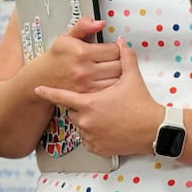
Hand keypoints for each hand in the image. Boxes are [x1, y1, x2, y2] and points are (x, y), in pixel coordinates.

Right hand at [31, 19, 120, 101]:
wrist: (42, 78)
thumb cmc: (57, 57)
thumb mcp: (67, 36)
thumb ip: (83, 26)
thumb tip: (99, 23)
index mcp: (82, 53)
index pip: (114, 49)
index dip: (116, 47)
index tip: (112, 48)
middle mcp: (85, 70)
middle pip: (119, 64)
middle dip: (119, 60)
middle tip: (114, 58)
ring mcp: (87, 85)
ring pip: (117, 78)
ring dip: (119, 73)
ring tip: (112, 68)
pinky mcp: (88, 96)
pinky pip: (110, 90)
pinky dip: (113, 85)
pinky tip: (107, 79)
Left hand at [34, 40, 164, 157]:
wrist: (154, 130)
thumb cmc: (141, 104)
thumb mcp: (132, 78)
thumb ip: (124, 58)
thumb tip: (121, 42)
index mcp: (90, 103)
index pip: (62, 96)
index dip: (49, 92)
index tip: (38, 89)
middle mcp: (86, 121)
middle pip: (73, 111)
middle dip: (82, 107)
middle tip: (99, 104)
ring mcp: (90, 136)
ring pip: (80, 126)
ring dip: (88, 121)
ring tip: (108, 117)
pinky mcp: (96, 148)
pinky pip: (88, 140)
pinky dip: (94, 135)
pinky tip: (109, 129)